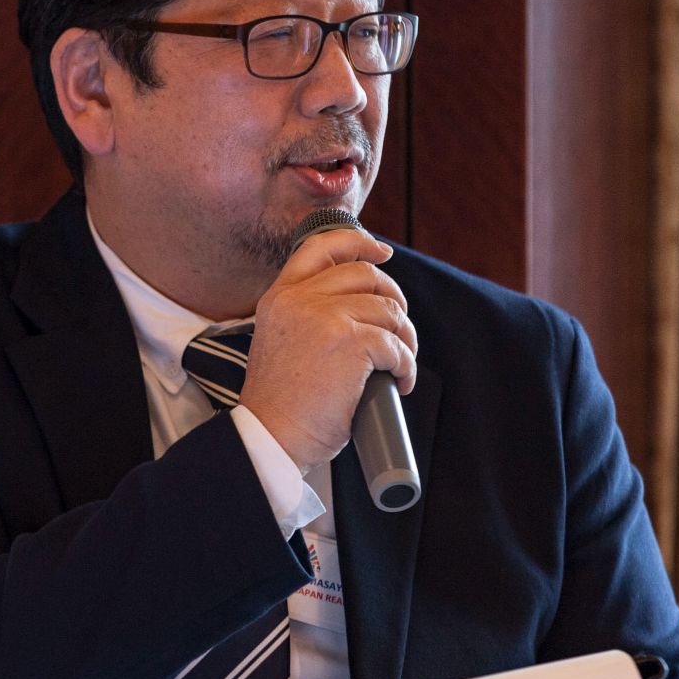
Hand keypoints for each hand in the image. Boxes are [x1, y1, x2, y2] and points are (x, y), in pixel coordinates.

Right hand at [239, 227, 417, 474]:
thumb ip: (305, 315)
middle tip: (399, 330)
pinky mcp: (351, 343)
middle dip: (393, 299)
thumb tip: (358, 305)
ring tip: (399, 365)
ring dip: (405, 339)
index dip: (358, 243)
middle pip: (366, 275)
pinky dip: (407, 366)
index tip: (382, 252)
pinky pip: (396, 345)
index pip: (321, 246)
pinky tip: (400, 383)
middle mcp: (301, 299)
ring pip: (388, 311)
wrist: (271, 436)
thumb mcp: (279, 340)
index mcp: (280, 296)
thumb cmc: (279, 403)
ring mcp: (326, 318)